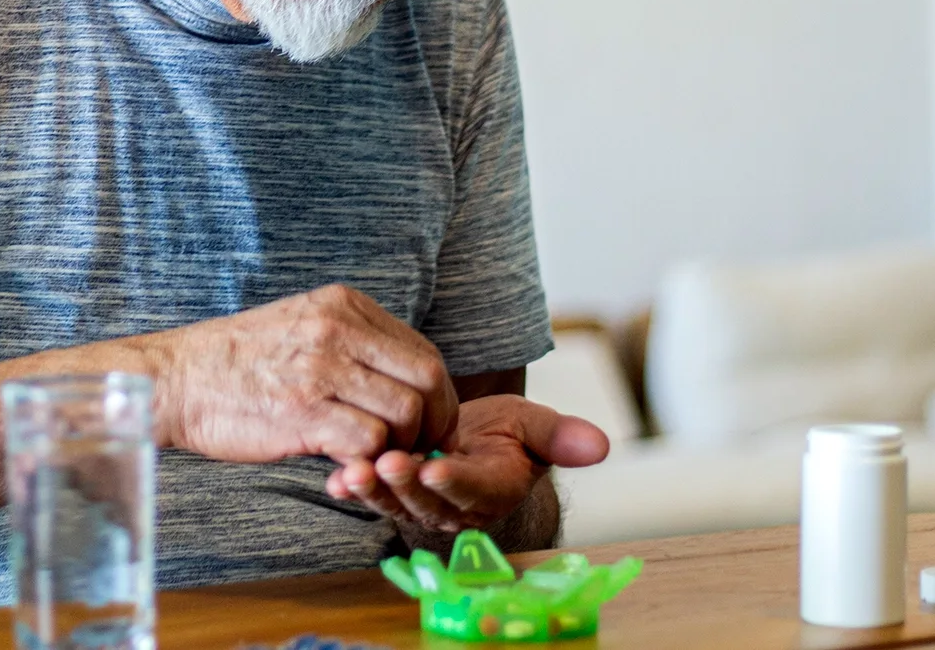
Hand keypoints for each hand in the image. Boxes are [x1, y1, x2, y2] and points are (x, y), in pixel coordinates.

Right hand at [149, 285, 457, 463]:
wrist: (176, 378)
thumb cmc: (238, 362)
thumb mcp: (302, 326)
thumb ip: (354, 346)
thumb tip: (405, 387)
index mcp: (344, 306)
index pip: (423, 352)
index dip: (438, 398)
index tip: (427, 426)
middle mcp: (339, 329)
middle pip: (428, 379)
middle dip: (434, 424)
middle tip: (416, 451)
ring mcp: (322, 368)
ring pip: (405, 414)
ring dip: (399, 448)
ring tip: (372, 460)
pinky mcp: (303, 410)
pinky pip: (367, 442)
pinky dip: (365, 463)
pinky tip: (342, 468)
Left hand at [324, 394, 608, 533]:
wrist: (473, 445)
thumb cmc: (505, 435)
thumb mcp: (534, 427)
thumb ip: (561, 437)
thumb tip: (602, 444)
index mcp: (493, 490)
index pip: (474, 488)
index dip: (455, 481)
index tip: (435, 467)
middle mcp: (455, 508)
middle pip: (428, 502)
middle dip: (405, 484)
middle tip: (386, 462)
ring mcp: (421, 507)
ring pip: (396, 503)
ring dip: (373, 490)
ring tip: (352, 470)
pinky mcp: (392, 496)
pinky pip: (371, 497)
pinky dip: (350, 491)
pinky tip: (333, 479)